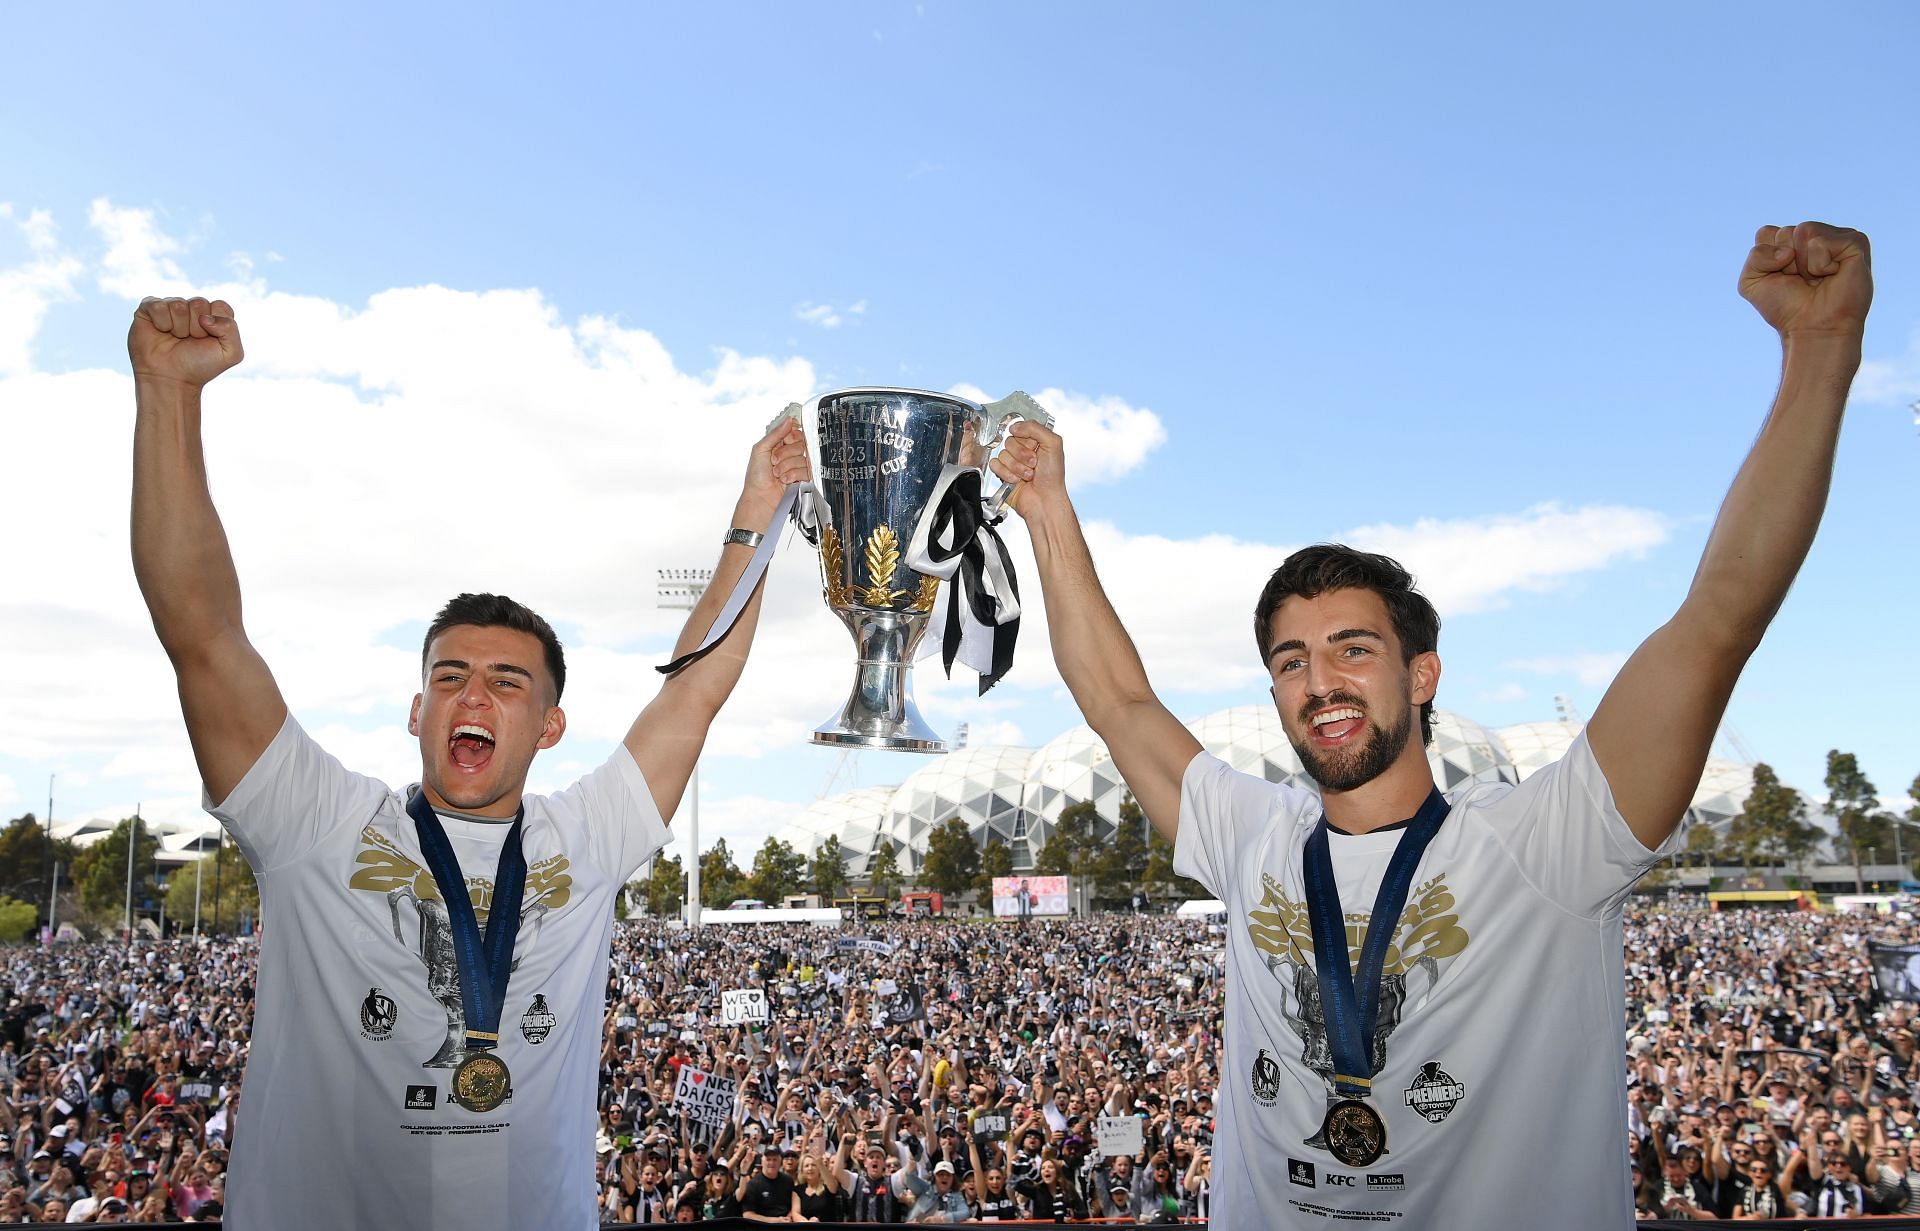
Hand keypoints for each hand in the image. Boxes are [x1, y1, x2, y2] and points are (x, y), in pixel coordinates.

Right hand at [128, 296, 242, 386]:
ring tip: (175, 339)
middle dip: (196, 327)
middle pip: (199, 303)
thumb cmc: (200, 366)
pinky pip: (158, 305)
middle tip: (189, 341)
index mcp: (214, 316)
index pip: (220, 306)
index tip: (208, 340)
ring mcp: (170, 307)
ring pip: (178, 304)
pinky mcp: (149, 309)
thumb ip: (231, 329)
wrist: (170, 379)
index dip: (216, 325)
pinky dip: (161, 322)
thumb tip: (204, 316)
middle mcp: (192, 309)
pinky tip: (161, 332)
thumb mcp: (231, 354)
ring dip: (178, 328)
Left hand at [735, 417, 812, 530]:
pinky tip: (785, 480)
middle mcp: (789, 453)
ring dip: (787, 466)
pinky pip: (806, 470)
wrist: (760, 497)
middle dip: (785, 454)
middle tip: (774, 461)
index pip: (795, 431)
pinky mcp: (803, 477)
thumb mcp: (761, 449)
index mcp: (780, 444)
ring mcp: (797, 465)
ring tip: (777, 474)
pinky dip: (793, 475)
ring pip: (803, 457)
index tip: (785, 441)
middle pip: (800, 443)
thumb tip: (789, 420)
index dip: (791, 435)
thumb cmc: (756, 476)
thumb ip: (776, 433)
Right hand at [987, 420, 1066, 522]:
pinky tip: (1016, 480)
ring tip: (1028, 475)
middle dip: (1022, 455)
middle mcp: (1023, 450)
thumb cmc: (1053, 477)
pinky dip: (1006, 473)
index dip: (1027, 440)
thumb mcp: (1053, 443)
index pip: (1020, 429)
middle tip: (1033, 464)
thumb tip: (1015, 426)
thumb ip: (1035, 427)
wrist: (1044, 500)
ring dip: (1017, 467)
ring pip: (1002, 454)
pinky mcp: (1002, 473)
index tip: (1036, 448)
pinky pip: (995, 464)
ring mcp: (1012, 462)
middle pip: (1010, 441)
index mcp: (1036, 441)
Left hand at [1739, 222, 1871, 339]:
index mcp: (1791, 241)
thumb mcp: (1751, 283)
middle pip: (1784, 231)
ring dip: (1803, 263)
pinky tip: (1831, 275)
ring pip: (1804, 230)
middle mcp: (1814, 236)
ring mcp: (1836, 237)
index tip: (1782, 278)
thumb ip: (1755, 256)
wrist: (1812, 328)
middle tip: (1802, 281)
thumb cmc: (1786, 307)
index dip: (1767, 260)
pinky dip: (1820, 263)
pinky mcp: (1855, 242)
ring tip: (1817, 279)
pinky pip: (1821, 241)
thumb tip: (1787, 251)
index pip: (1766, 232)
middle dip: (1786, 262)